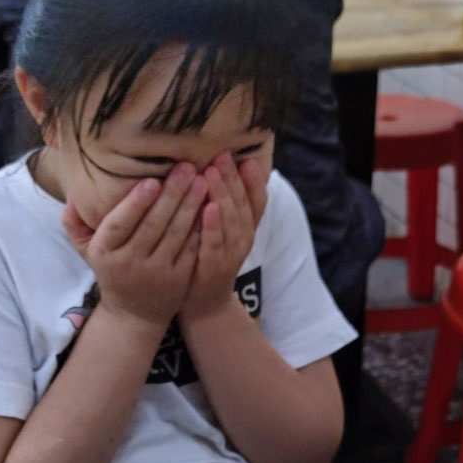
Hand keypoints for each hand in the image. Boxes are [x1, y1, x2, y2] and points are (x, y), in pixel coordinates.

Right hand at [62, 164, 206, 329]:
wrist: (134, 313)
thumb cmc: (112, 270)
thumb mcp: (87, 250)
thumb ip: (75, 222)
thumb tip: (73, 194)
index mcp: (104, 252)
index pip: (119, 224)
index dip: (135, 203)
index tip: (152, 180)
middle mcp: (129, 264)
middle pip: (152, 225)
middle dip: (171, 194)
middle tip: (186, 168)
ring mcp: (156, 273)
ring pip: (175, 234)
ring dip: (190, 206)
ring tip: (200, 181)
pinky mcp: (178, 280)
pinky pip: (190, 249)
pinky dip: (200, 227)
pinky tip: (209, 206)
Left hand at [179, 153, 266, 322]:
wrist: (205, 307)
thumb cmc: (208, 262)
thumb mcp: (223, 233)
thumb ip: (226, 207)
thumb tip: (220, 168)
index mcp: (247, 230)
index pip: (258, 201)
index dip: (254, 180)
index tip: (244, 157)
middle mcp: (243, 241)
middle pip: (242, 205)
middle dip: (232, 178)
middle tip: (220, 155)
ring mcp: (230, 256)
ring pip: (230, 221)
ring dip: (221, 194)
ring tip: (210, 171)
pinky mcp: (213, 269)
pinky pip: (214, 244)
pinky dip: (213, 226)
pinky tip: (207, 208)